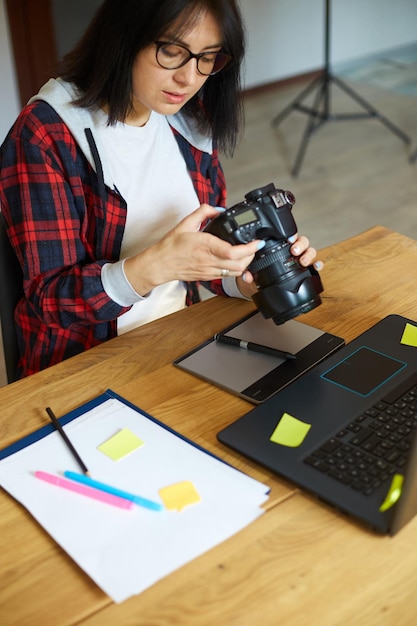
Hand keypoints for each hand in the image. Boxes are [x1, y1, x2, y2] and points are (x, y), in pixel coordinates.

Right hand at [123, 204, 263, 295]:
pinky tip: (238, 261)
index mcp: (204, 245)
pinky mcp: (208, 277)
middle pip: (239, 264)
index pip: (232, 251)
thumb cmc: (170, 246)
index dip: (249, 248)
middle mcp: (208, 260)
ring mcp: (209, 270)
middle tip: (255, 245)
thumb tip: (219, 209)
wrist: (160, 264)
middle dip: (252, 255)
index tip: (257, 242)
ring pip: (236, 272)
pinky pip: (228, 276)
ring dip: (246, 263)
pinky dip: (237, 269)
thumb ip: (203, 212)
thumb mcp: (185, 223)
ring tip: (249, 253)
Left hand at [237, 234, 322, 298]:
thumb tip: (247, 276)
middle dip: (300, 244)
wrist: (262, 286)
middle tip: (294, 250)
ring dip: (308, 254)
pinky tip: (316, 266)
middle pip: (302, 241)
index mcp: (280, 246)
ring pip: (310, 251)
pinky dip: (317, 264)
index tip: (289, 238)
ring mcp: (300, 259)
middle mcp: (292, 251)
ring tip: (303, 260)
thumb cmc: (259, 272)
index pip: (288, 236)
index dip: (291, 235)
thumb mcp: (252, 269)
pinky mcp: (306, 270)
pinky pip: (315, 265)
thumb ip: (249, 270)